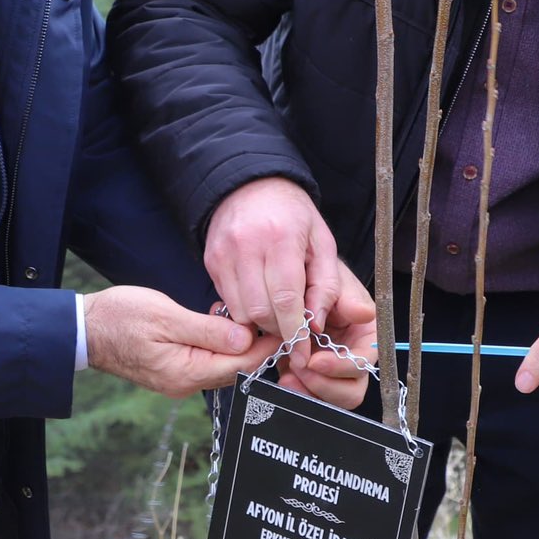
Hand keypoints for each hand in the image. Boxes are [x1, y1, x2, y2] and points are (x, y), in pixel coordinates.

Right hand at [84, 285, 276, 397]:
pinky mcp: (174, 370)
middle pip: (237, 368)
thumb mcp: (165, 316)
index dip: (267, 346)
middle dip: (260, 346)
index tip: (287, 325)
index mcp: (186, 372)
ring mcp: (180, 379)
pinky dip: (222, 345)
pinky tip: (225, 324)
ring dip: (241, 344)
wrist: (84, 330)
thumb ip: (207, 330)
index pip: (241, 364)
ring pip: (224, 364)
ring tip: (255, 318)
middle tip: (280, 319)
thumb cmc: (120, 318)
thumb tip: (245, 338)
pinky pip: (208, 361)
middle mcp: (186, 383)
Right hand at [203, 177, 347, 379]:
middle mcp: (248, 245)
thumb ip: (327, 284)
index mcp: (281, 237)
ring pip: (240, 311)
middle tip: (292, 330)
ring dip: (260, 323)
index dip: (295, 331)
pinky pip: (227, 301)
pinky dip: (245, 310)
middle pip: (260, 310)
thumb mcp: (322, 242)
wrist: (251, 185)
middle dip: (278, 329)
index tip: (303, 353)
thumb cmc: (293, 214)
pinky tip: (259, 298)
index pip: (286, 298)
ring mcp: (224, 254)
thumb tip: (318, 324)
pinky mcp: (210, 261)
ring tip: (277, 314)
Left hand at [273, 265, 375, 409]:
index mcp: (366, 336)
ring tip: (288, 375)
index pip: (363, 362)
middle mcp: (353, 357)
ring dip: (308, 391)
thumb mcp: (329, 278)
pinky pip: (309, 395)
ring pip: (330, 399)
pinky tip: (283, 377)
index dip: (341, 366)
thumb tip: (363, 313)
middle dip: (323, 384)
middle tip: (298, 368)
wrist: (295, 281)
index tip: (315, 360)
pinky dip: (297, 391)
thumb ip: (341, 296)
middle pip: (350, 391)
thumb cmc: (318, 276)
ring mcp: (332, 371)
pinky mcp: (311, 376)